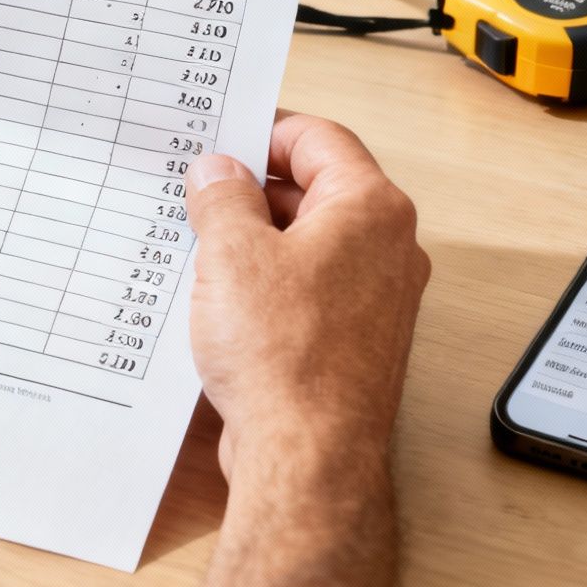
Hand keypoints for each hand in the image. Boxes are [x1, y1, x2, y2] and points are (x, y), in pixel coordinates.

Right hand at [183, 111, 429, 482]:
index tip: (222, 140)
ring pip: (310, 244)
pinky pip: (309, 291)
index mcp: (370, 209)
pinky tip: (221, 299)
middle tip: (199, 193)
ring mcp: (376, 299)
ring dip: (257, 240)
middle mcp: (388, 250)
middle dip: (254, 189)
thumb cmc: (285, 357)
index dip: (265, 132)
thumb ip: (223, 199)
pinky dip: (268, 284)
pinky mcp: (355, 342)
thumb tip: (218, 173)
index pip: (320, 139)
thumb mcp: (232, 254)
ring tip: (200, 245)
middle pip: (318, 190)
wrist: (307, 455)